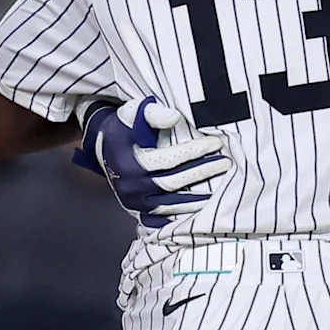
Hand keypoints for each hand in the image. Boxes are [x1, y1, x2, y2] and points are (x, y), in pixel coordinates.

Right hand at [73, 97, 231, 227]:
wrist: (102, 145)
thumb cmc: (124, 125)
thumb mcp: (132, 112)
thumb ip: (153, 113)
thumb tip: (176, 117)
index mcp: (130, 163)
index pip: (170, 159)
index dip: (195, 151)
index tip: (216, 143)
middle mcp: (130, 186)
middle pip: (174, 183)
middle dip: (202, 172)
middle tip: (226, 163)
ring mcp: (133, 202)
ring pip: (171, 205)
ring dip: (198, 198)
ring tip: (222, 187)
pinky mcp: (138, 211)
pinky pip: (164, 217)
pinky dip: (184, 213)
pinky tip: (204, 208)